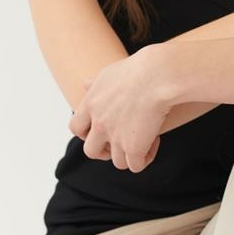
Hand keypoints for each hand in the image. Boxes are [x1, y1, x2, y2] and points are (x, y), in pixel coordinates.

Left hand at [68, 45, 172, 171]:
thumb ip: (95, 83)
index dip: (86, 134)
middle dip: (105, 152)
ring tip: (145, 140)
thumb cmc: (139, 69)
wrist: (158, 75)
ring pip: (118, 161)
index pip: (76, 128)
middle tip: (121, 144)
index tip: (101, 131)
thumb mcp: (111, 73)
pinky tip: (154, 143)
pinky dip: (145, 158)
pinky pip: (136, 165)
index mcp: (91, 104)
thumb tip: (84, 84)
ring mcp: (115, 137)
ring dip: (130, 155)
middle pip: (91, 151)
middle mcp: (99, 123)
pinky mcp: (133, 147)